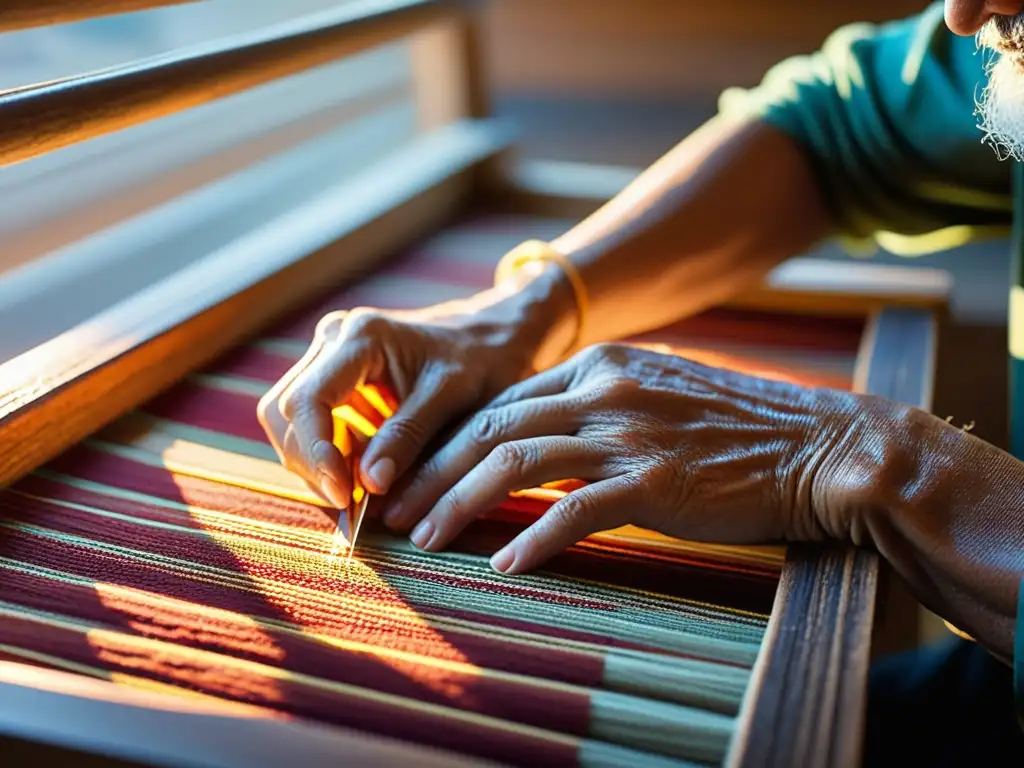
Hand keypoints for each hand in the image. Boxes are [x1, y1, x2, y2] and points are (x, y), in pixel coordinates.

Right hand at [256, 264, 574, 507]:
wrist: (492, 337)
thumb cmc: (482, 360)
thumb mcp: (454, 398)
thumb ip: (410, 436)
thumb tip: (369, 485)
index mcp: (361, 337)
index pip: (307, 400)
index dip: (317, 453)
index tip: (345, 496)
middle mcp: (334, 340)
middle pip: (285, 411)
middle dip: (311, 463)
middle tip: (350, 504)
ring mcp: (329, 357)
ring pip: (289, 419)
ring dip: (314, 461)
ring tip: (357, 493)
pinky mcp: (334, 377)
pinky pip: (308, 421)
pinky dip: (326, 453)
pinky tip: (359, 474)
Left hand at [381, 342, 875, 573]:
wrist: (820, 446)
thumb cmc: (738, 428)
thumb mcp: (659, 391)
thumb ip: (601, 402)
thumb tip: (544, 432)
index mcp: (601, 364)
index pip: (503, 399)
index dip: (451, 438)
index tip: (419, 471)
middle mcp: (605, 389)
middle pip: (493, 427)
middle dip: (434, 471)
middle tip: (396, 509)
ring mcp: (629, 434)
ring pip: (515, 464)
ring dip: (460, 503)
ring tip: (426, 537)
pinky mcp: (655, 483)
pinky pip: (573, 512)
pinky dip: (532, 540)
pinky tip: (505, 565)